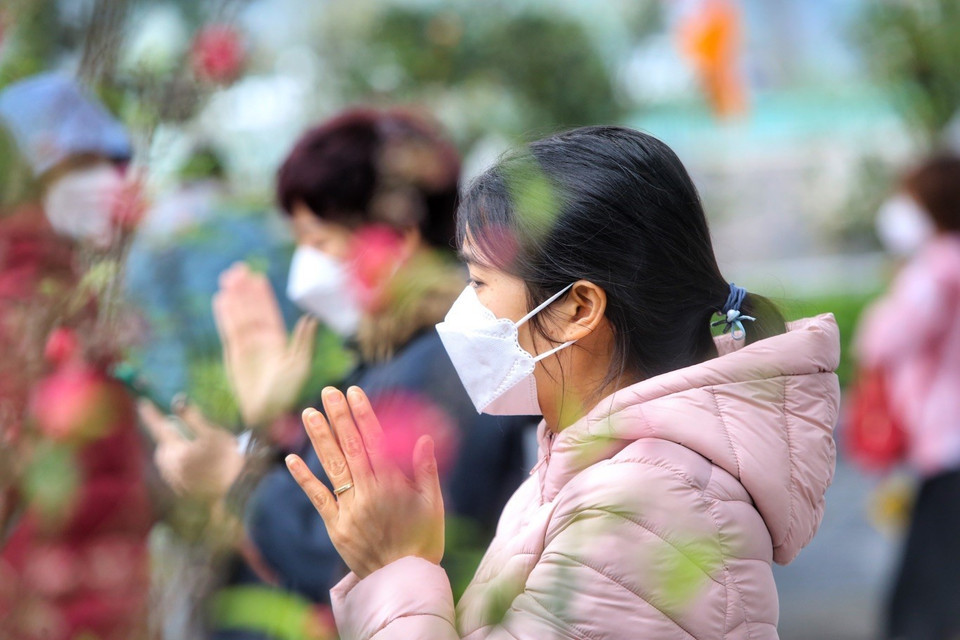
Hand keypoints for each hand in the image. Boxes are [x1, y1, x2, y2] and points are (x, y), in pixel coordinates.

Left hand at [139, 399, 243, 500]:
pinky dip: (178, 465)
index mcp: (178, 452)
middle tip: (179, 431)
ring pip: (166, 462)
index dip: (150, 415)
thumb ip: (193, 419)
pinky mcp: (183, 490)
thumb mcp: (213, 434)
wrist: (238, 489)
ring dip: (172, 452)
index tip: (142, 403)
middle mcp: (172, 468)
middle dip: (166, 438)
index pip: (159, 428)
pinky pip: (173, 473)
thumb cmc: (228, 458)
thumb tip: (178, 402)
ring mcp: (177, 481)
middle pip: (162, 448)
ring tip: (189, 448)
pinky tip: (194, 464)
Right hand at [213, 263, 317, 427]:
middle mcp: (261, 341)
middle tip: (238, 269)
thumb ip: (303, 342)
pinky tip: (221, 299)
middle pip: (251, 310)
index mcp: (278, 341)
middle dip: (245, 291)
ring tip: (227, 278)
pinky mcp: (233, 355)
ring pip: (238, 317)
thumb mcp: (299, 366)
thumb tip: (310, 319)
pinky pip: (228, 331)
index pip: (268, 312)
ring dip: (233, 298)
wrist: (264, 414)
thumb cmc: (285, 394)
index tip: (257, 276)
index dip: (262, 295)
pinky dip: (224, 316)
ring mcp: (246, 347)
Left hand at [285, 386, 443, 578]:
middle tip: (328, 391)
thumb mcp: (434, 505)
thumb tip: (424, 438)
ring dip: (319, 439)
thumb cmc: (423, 541)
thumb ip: (426, 471)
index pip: (374, 442)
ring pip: (332, 468)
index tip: (355, 392)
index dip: (363, 415)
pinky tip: (291, 459)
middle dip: (339, 417)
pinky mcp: (336, 527)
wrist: (403, 582)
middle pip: (350, 449)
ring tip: (308, 413)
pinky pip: (318, 499)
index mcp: (393, 486)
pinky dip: (304, 479)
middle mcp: (368, 495)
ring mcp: (349, 511)